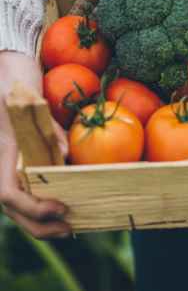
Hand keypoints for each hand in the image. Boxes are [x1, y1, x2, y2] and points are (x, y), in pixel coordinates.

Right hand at [0, 51, 70, 237]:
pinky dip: (45, 201)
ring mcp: (10, 161)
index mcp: (2, 152)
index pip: (8, 193)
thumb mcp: (28, 98)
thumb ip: (46, 126)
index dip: (32, 208)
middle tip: (71, 228)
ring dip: (42, 220)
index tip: (59, 208)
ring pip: (20, 203)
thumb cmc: (13, 80)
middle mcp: (3, 162)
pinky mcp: (23, 156)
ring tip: (71, 225)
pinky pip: (30, 186)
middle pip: (14, 208)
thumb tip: (66, 153)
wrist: (7, 68)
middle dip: (40, 225)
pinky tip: (68, 204)